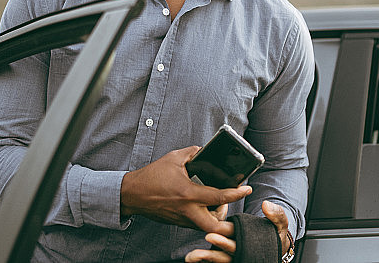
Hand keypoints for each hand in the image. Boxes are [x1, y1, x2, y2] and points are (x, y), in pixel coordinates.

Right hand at [120, 146, 251, 234]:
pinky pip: (195, 225)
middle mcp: (187, 210)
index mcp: (188, 194)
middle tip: (229, 205)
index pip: (219, 197)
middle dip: (227, 220)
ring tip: (217, 204)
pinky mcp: (177, 222)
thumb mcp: (174, 158)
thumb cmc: (152, 176)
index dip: (236, 193)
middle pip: (215, 226)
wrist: (132, 194)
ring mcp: (182, 219)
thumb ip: (192, 153)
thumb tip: (204, 150)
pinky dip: (203, 218)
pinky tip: (203, 206)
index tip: (247, 188)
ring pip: (206, 227)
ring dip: (215, 219)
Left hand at [184, 200, 290, 262]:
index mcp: (249, 245)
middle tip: (198, 243)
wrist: (273, 246)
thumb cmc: (275, 233)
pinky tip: (190, 260)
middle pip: (223, 254)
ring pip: (218, 260)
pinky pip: (215, 262)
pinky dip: (202, 262)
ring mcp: (232, 256)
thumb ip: (276, 215)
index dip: (223, 241)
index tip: (211, 235)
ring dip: (204, 258)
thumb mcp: (280, 225)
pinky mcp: (226, 257)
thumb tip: (266, 204)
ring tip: (190, 257)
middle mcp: (239, 253)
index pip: (234, 244)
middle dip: (211, 251)